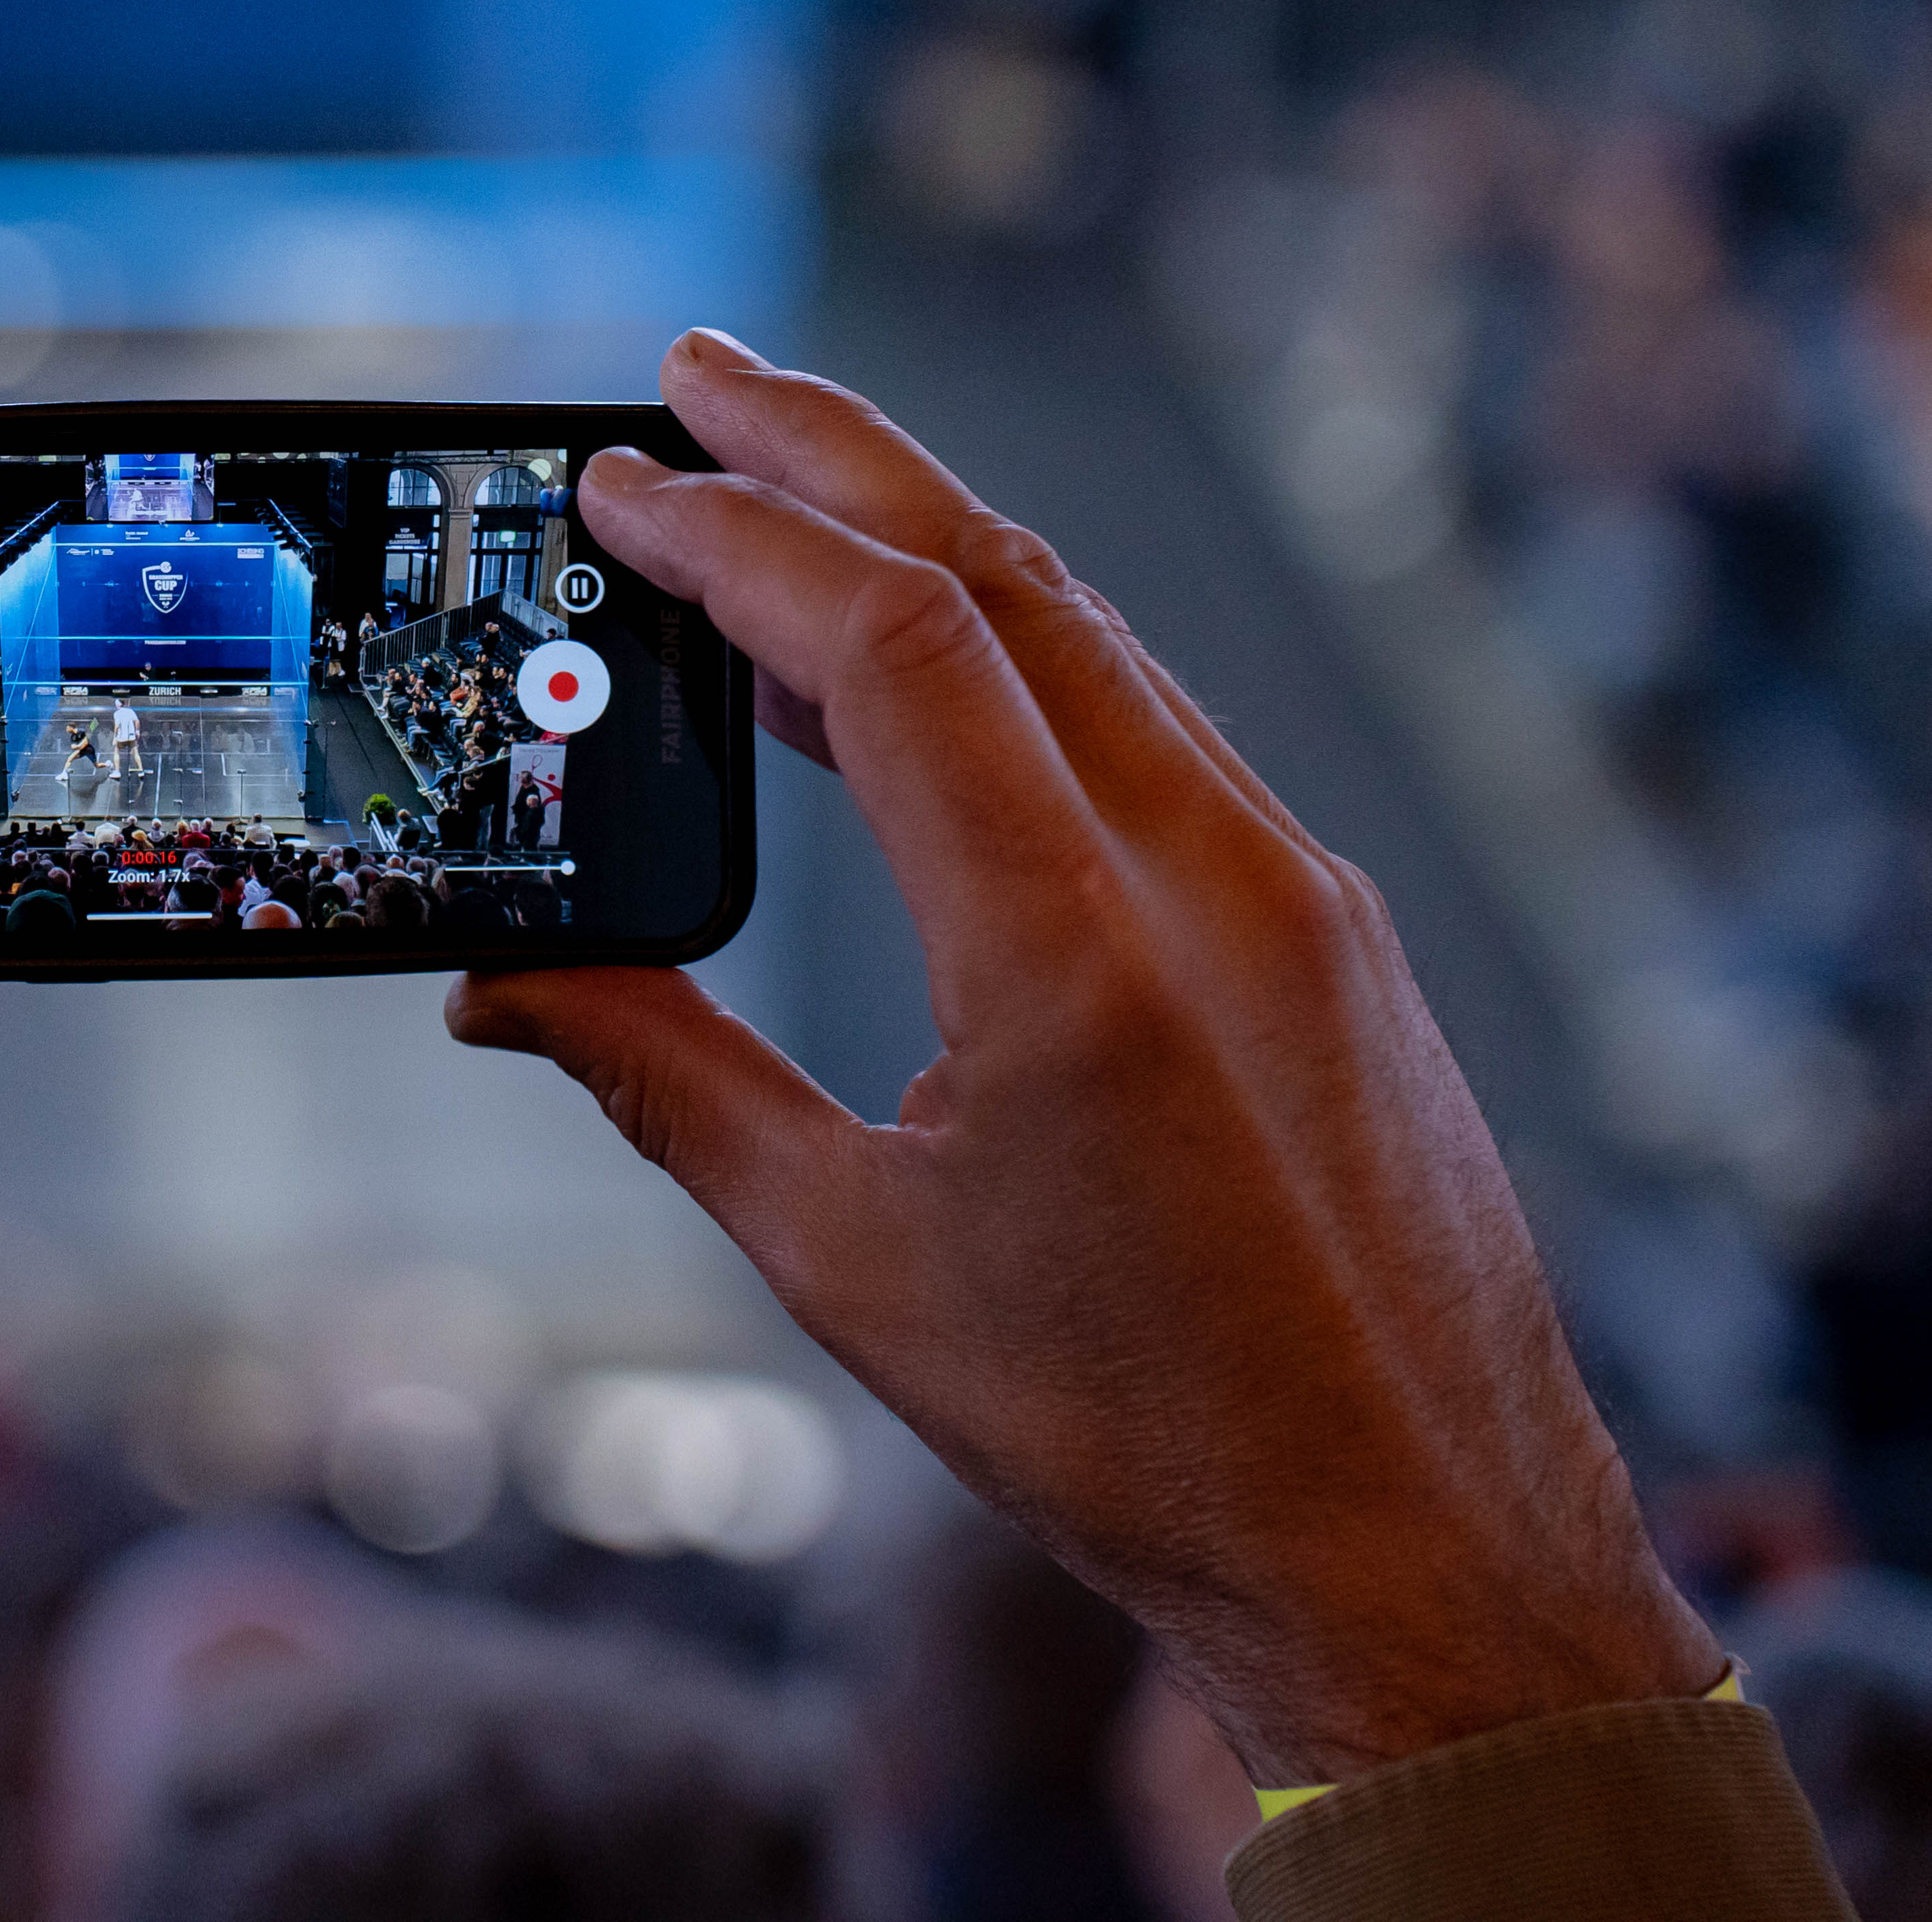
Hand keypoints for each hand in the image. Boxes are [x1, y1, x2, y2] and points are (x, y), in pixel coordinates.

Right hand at [452, 329, 1717, 1785]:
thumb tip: (504, 989)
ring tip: (791, 486)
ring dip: (931, 536)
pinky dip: (1024, 653)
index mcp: (1080, 957)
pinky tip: (935, 666)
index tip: (619, 481)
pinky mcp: (1333, 929)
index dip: (740, 537)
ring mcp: (1298, 892)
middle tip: (695, 369)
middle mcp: (1214, 880)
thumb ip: (662, 1084)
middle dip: (832, 451)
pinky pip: (1158, 727)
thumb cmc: (1140, 1443)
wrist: (1427, 1562)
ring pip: (1094, 637)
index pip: (895, 646)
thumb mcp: (850, 1263)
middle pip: (1006, 577)